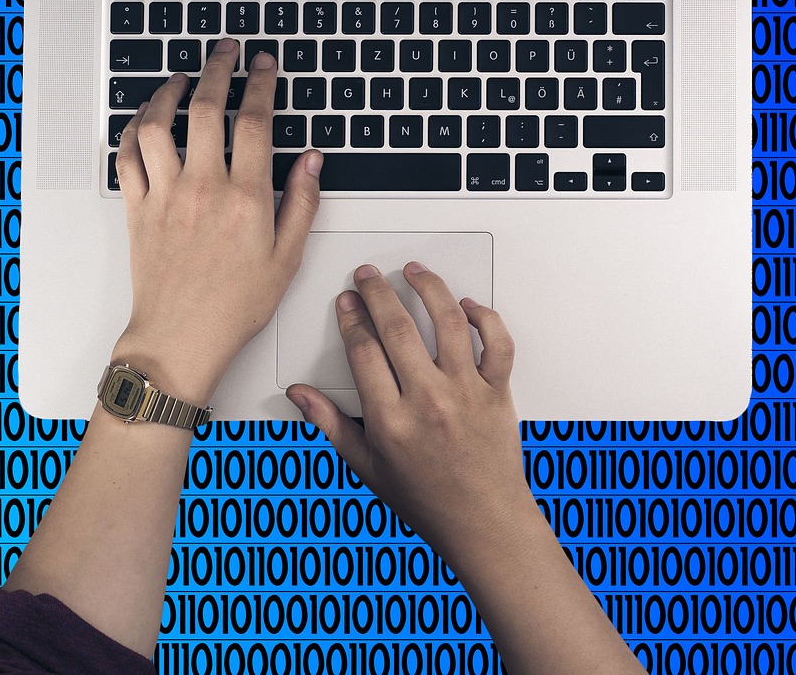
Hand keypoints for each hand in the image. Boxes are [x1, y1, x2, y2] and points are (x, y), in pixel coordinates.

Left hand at [112, 37, 322, 402]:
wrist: (181, 338)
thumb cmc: (234, 306)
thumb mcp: (286, 258)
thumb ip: (302, 202)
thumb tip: (312, 160)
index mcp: (246, 198)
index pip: (255, 122)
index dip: (261, 83)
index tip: (263, 64)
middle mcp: (203, 188)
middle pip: (207, 108)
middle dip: (218, 68)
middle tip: (226, 51)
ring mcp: (165, 195)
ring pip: (158, 124)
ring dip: (168, 92)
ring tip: (182, 77)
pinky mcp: (137, 208)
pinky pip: (127, 156)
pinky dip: (133, 129)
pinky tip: (145, 119)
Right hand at [285, 262, 537, 570]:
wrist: (483, 524)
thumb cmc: (427, 499)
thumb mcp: (367, 467)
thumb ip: (330, 425)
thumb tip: (298, 395)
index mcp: (391, 420)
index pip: (363, 351)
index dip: (350, 318)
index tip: (346, 302)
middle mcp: (428, 401)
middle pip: (398, 328)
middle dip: (377, 293)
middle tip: (368, 276)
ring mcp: (465, 393)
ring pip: (447, 322)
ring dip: (428, 288)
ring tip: (414, 272)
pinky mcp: (497, 392)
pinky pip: (497, 343)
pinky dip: (485, 318)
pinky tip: (467, 305)